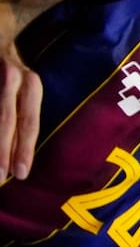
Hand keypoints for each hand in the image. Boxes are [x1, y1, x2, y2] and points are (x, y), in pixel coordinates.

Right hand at [0, 38, 40, 182]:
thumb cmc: (14, 69)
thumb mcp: (26, 85)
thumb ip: (24, 114)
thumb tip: (23, 154)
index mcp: (29, 84)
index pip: (28, 122)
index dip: (23, 149)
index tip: (20, 174)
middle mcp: (13, 77)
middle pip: (6, 119)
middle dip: (2, 151)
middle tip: (1, 177)